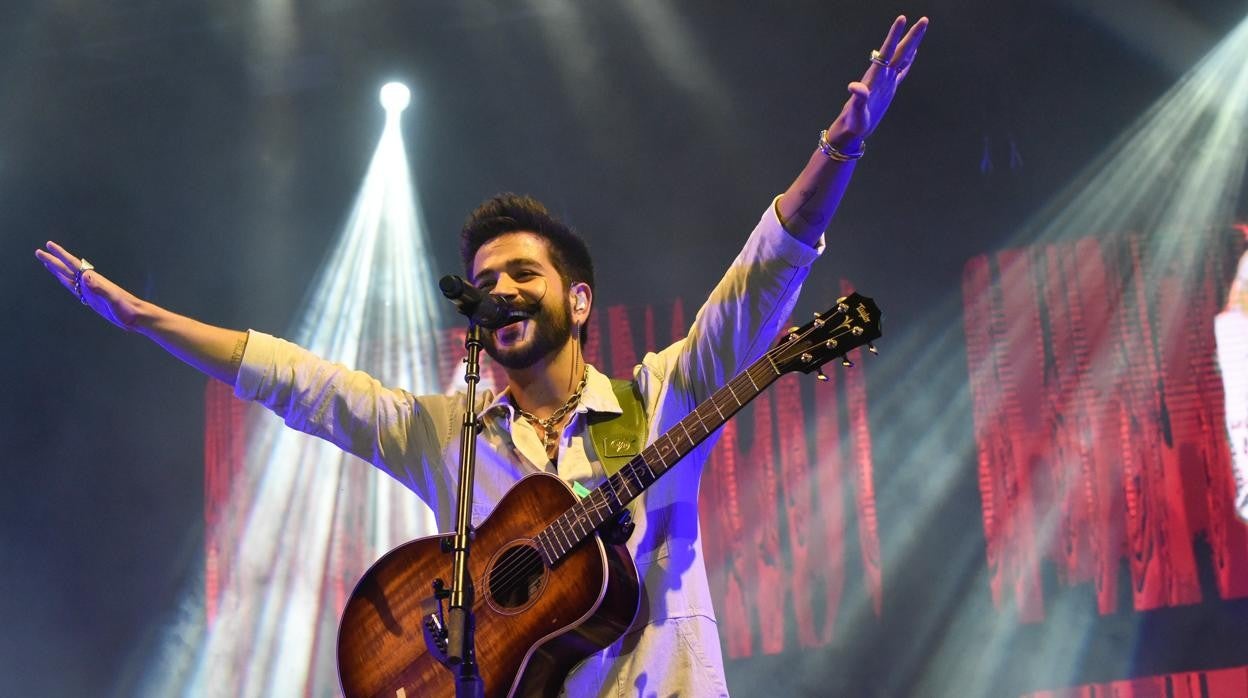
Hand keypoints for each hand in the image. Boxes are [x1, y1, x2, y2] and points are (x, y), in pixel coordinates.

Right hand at [35, 241, 144, 330]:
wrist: (136, 317)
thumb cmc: (127, 309)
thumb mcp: (113, 299)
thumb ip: (99, 288)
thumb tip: (85, 276)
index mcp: (93, 281)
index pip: (73, 265)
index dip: (61, 255)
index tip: (49, 245)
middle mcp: (90, 283)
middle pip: (67, 269)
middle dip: (53, 260)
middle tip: (39, 251)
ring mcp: (90, 291)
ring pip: (69, 277)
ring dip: (57, 269)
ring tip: (47, 262)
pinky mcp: (92, 299)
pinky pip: (74, 288)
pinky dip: (65, 282)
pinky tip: (62, 280)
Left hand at [826, 15, 928, 147]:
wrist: (852, 129)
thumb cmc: (853, 122)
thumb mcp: (856, 112)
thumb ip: (857, 98)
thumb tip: (854, 86)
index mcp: (875, 77)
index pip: (887, 51)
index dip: (894, 35)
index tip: (902, 19)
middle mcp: (882, 76)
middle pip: (900, 51)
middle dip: (911, 35)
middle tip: (924, 19)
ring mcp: (886, 81)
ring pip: (902, 57)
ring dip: (912, 43)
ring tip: (920, 28)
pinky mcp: (889, 88)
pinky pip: (902, 70)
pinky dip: (909, 60)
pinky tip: (913, 53)